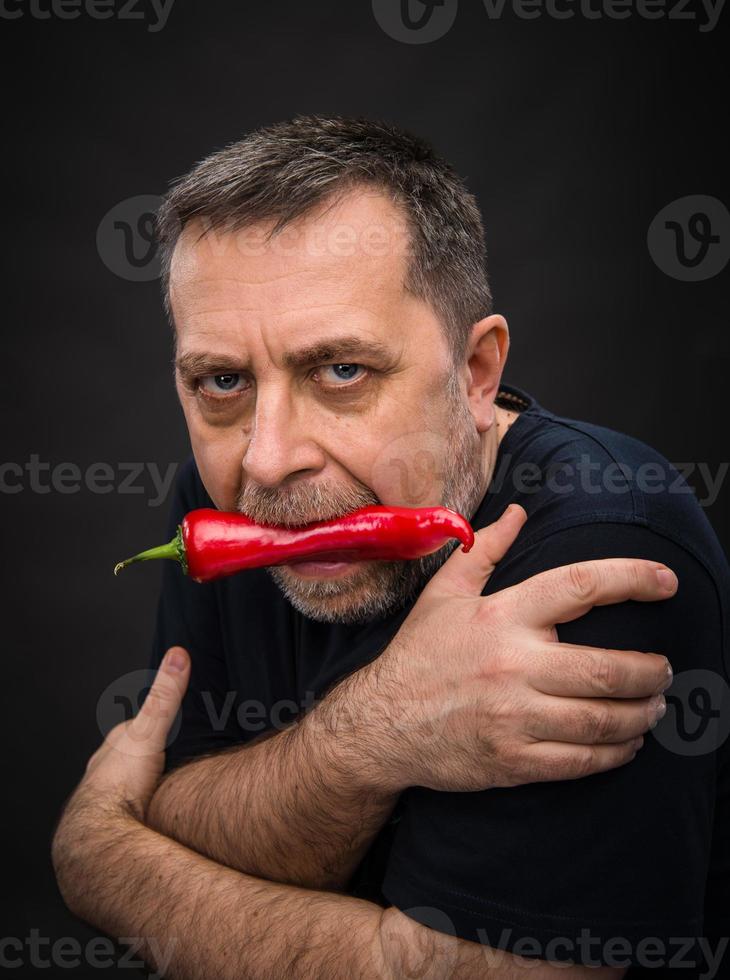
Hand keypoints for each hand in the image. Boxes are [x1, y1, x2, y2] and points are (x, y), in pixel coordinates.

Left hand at [74, 646, 190, 819]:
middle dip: (152, 754)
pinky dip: (147, 808)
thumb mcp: (150, 730)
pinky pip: (135, 810)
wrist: (100, 836)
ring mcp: (109, 799)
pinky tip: (159, 815)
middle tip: (177, 754)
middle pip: (133, 756)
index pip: (136, 726)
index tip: (175, 719)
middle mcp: (106, 771)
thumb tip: (179, 653)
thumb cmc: (121, 783)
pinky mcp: (116, 824)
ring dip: (148, 784)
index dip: (157, 721)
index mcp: (115, 746)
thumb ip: (166, 696)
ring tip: (171, 787)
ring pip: (132, 785)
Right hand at [356, 505, 674, 792]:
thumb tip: (519, 514)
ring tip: (653, 706)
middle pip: (608, 668)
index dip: (632, 579)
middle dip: (652, 671)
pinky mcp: (513, 761)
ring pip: (602, 719)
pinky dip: (615, 753)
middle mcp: (513, 664)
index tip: (667, 582)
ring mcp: (514, 717)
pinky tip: (625, 743)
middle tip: (665, 669)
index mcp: (502, 616)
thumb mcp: (444, 594)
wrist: (380, 723)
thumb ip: (483, 550)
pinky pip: (581, 761)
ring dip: (642, 714)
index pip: (581, 586)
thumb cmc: (418, 655)